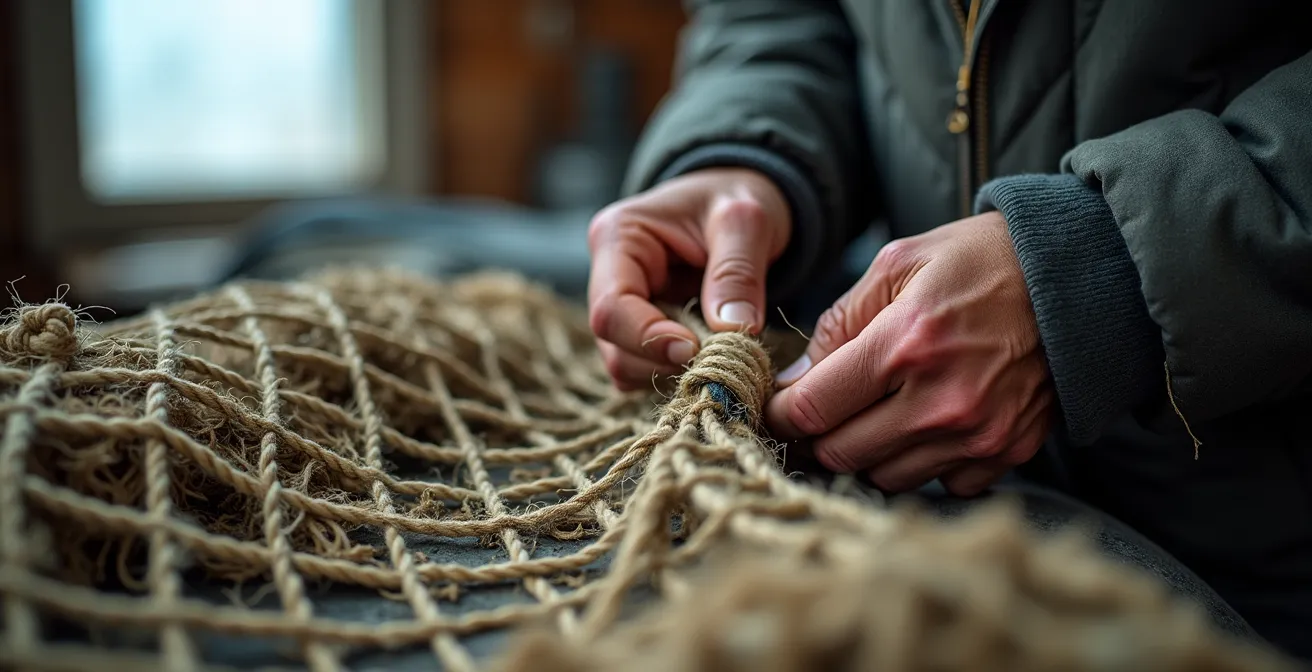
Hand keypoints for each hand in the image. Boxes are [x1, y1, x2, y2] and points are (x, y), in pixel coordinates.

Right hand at [587, 168, 790, 389]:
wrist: (737, 204)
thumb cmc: (735, 199)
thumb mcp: (746, 221)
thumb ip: (737, 272)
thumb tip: (734, 330)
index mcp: (618, 237)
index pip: (611, 308)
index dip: (649, 338)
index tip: (697, 349)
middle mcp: (607, 275)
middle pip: (613, 344)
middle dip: (664, 359)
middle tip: (719, 355)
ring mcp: (620, 306)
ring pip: (625, 364)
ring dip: (671, 370)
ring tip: (719, 350)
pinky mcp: (637, 330)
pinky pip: (643, 369)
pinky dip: (674, 373)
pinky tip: (708, 353)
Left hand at [765, 212, 1054, 495]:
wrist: (1079, 277)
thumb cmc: (980, 261)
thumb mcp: (897, 263)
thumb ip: (837, 325)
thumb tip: (795, 384)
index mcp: (904, 344)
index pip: (812, 411)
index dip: (781, 413)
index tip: (778, 406)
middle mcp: (941, 400)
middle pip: (841, 454)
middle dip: (820, 435)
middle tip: (825, 410)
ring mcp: (977, 434)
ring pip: (884, 477)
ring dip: (869, 452)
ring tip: (880, 411)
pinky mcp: (1006, 453)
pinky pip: (940, 484)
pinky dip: (923, 462)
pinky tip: (928, 424)